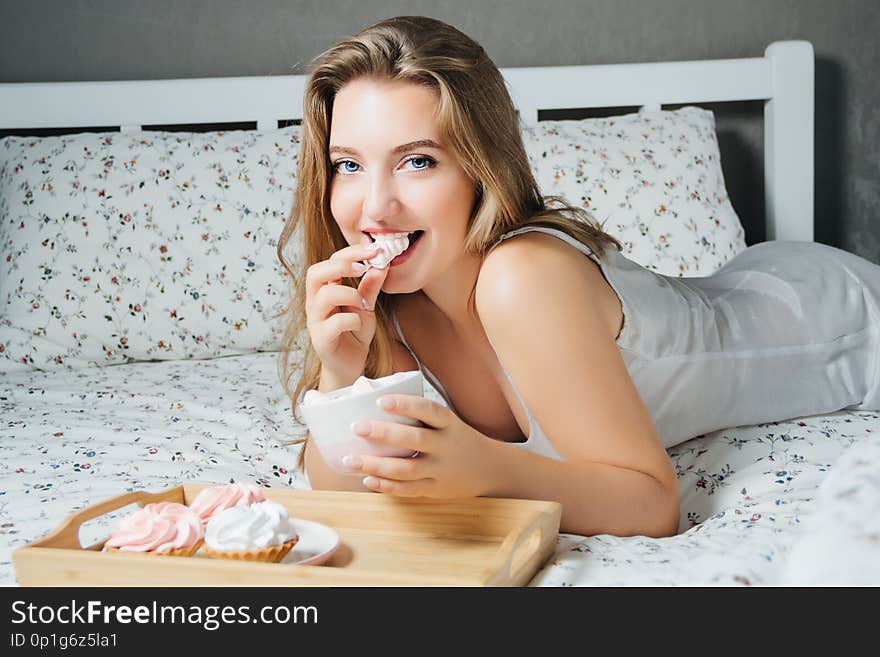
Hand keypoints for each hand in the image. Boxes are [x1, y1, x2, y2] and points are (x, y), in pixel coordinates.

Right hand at [305, 237, 388, 384]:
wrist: (350, 366)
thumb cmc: (354, 333)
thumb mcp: (366, 307)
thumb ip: (371, 286)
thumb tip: (381, 264)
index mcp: (324, 290)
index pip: (330, 262)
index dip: (351, 252)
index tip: (375, 249)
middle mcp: (315, 303)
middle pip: (315, 272)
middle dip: (342, 265)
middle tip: (363, 268)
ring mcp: (315, 321)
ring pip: (325, 295)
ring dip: (351, 295)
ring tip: (364, 305)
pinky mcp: (321, 339)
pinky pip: (334, 323)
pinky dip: (352, 320)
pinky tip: (359, 325)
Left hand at [345, 394, 498, 498]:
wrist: (489, 468)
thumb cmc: (457, 438)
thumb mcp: (448, 422)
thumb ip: (420, 415)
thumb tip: (374, 394)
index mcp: (449, 424)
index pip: (429, 411)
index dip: (406, 405)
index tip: (382, 401)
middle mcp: (446, 446)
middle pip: (415, 440)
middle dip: (384, 434)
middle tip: (357, 427)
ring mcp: (441, 470)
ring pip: (406, 469)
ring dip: (376, 465)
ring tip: (350, 460)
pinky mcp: (435, 489)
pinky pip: (409, 490)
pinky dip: (387, 486)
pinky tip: (367, 480)